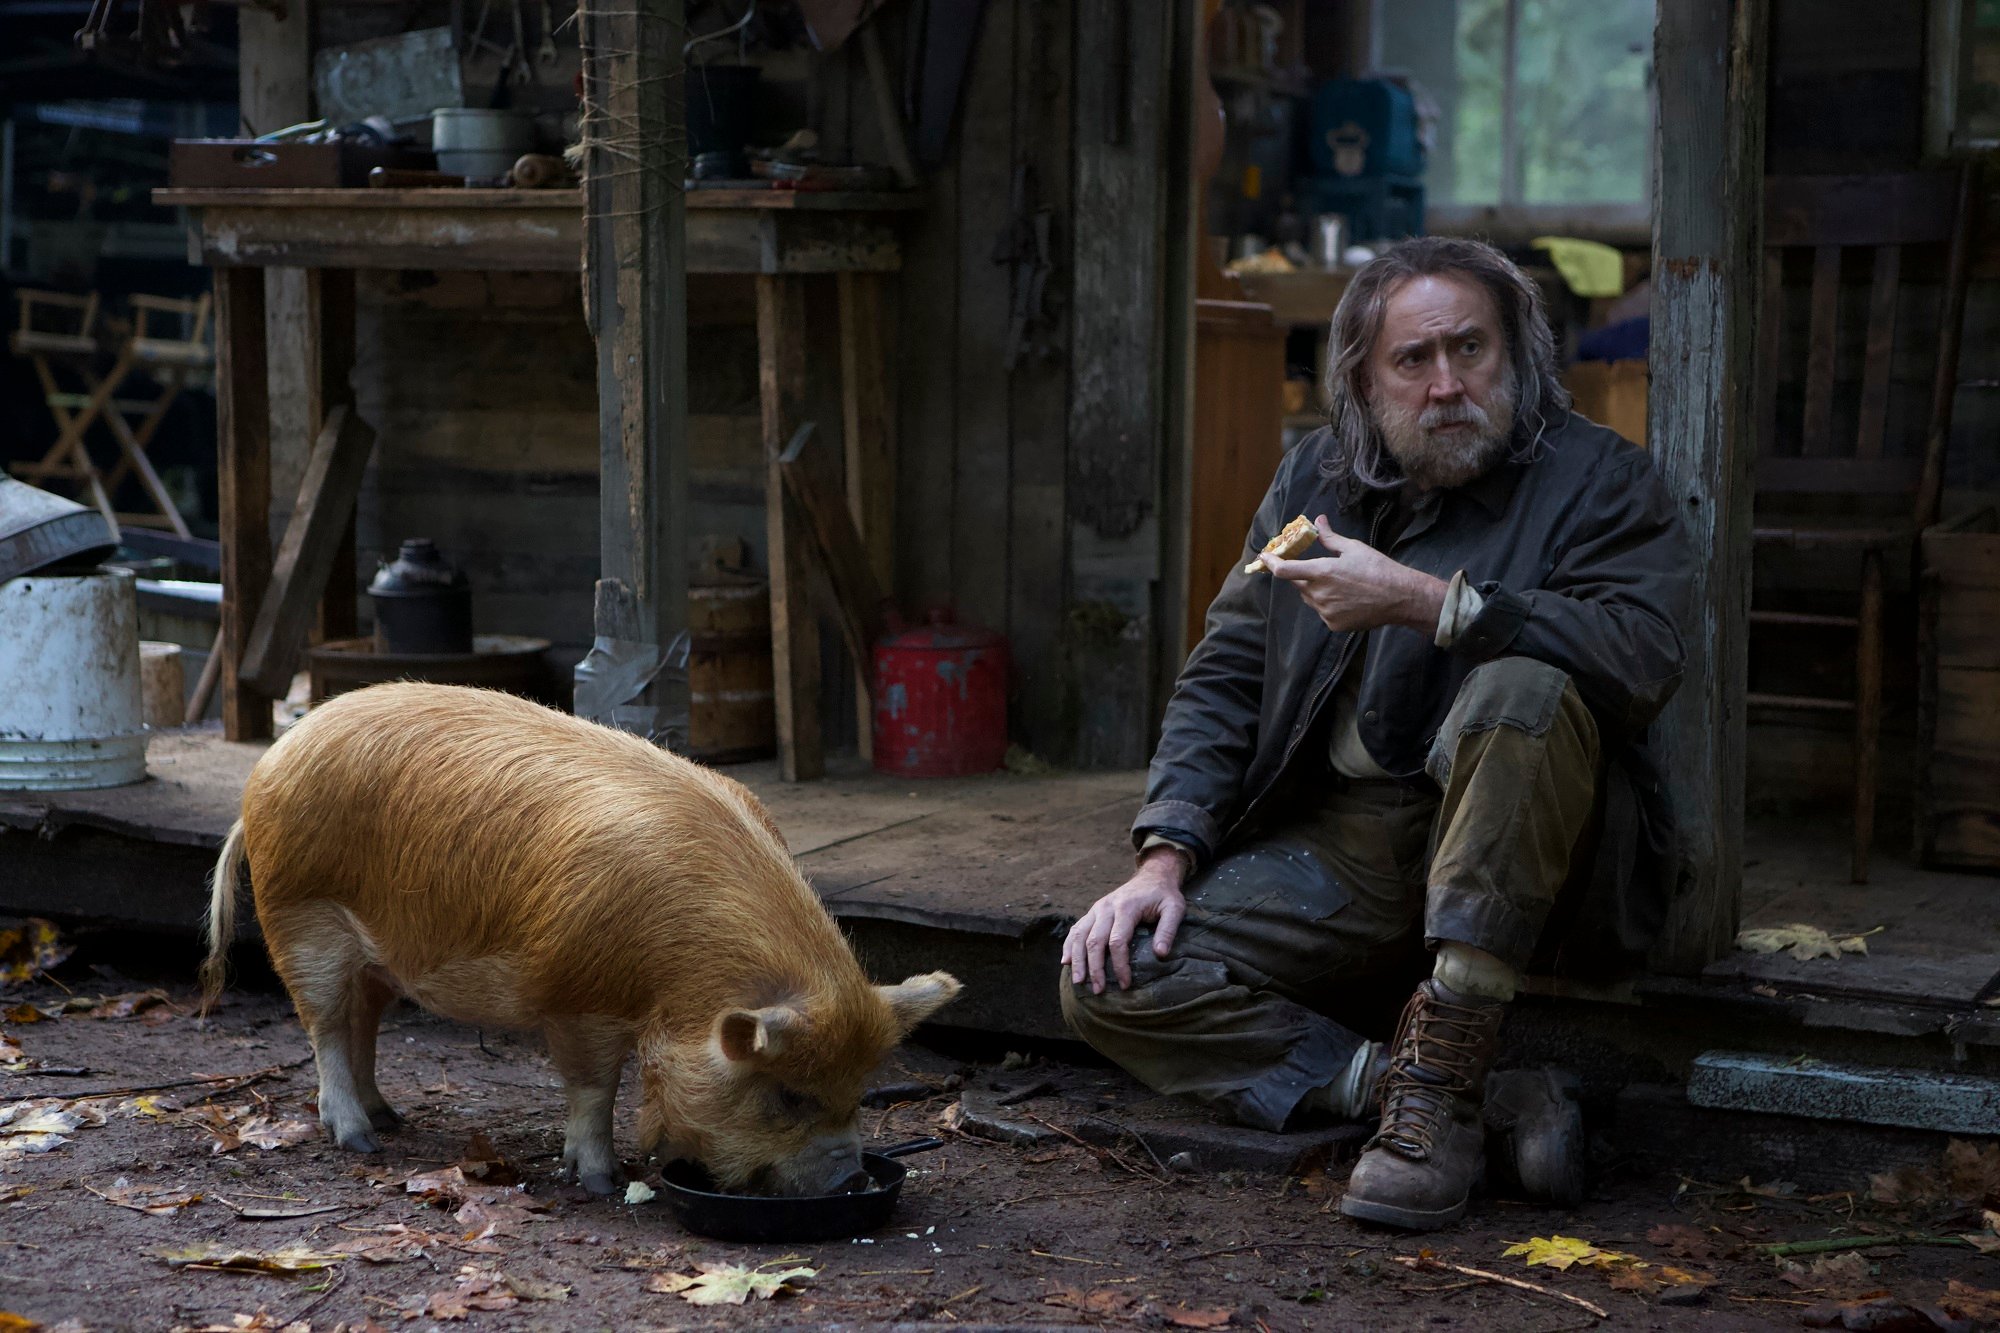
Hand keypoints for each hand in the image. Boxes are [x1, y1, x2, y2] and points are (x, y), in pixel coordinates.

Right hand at [1061, 847, 1189, 993]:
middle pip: (1094, 941)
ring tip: (1078, 981)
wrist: (1152, 876)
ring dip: (1077, 960)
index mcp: (1126, 908)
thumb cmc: (1164, 895)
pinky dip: (1069, 946)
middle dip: (1094, 968)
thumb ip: (1168, 930)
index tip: (1125, 984)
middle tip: (1097, 990)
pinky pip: (1076, 929)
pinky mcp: (1093, 912)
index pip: (1117, 941)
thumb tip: (1160, 954)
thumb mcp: (1174, 908)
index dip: (1119, 965)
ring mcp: (1096, 909)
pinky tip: (1066, 962)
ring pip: (1080, 935)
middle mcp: (1106, 908)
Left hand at [1262, 516, 1448, 634]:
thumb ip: (1329, 538)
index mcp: (1322, 572)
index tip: (1264, 558)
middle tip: (1322, 570)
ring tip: (1342, 585)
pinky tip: (1349, 599)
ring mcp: (1326, 612)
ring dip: (1317, 591)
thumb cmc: (1378, 569)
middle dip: (1304, 576)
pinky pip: (1323, 612)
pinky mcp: (1334, 624)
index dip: (1270, 563)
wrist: (1400, 598)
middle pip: (1299, 584)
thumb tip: (1318, 520)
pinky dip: (1329, 605)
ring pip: (1311, 599)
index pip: (1284, 570)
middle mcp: (1320, 594)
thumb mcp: (1353, 548)